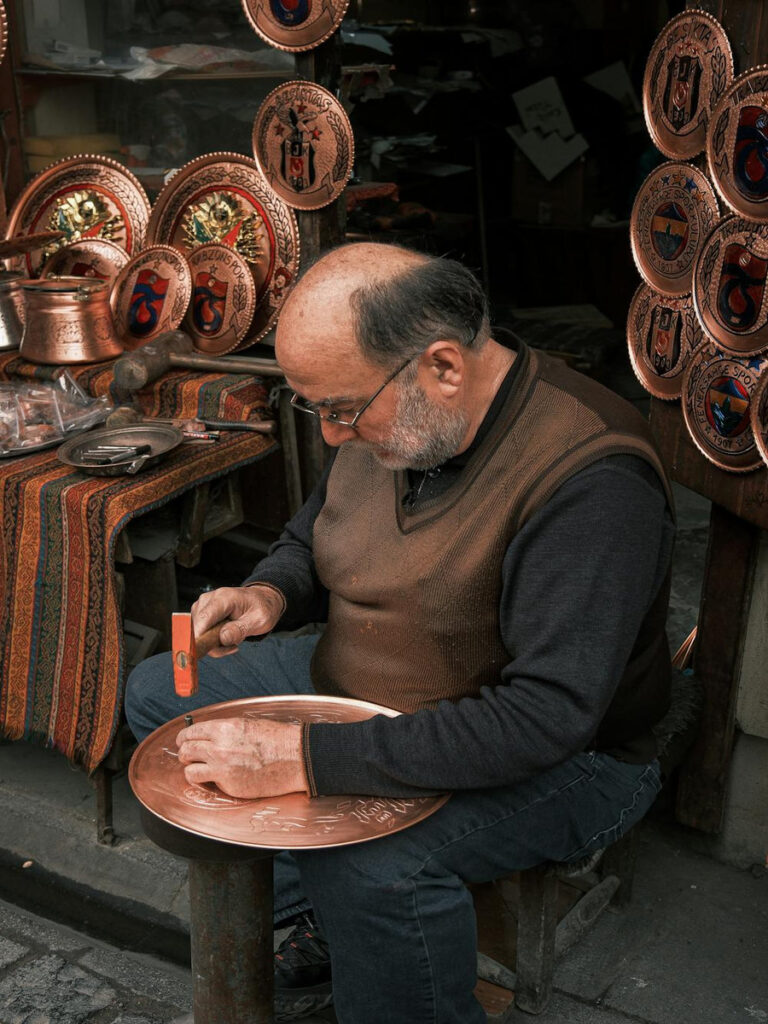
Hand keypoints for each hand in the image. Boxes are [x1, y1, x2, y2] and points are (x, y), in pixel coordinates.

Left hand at [176, 718, 306, 797]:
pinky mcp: (230, 786)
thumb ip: (224, 730)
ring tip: (200, 770)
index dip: (184, 738)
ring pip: (190, 772)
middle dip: (184, 754)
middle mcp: (219, 748)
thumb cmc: (276, 738)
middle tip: (188, 757)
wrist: (295, 757)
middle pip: (185, 752)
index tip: (183, 742)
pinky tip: (218, 779)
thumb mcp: (247, 724)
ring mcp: (223, 769)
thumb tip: (207, 735)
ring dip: (192, 771)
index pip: (190, 732)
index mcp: (224, 728)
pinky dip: (210, 783)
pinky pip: (209, 785)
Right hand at [190, 584, 284, 656]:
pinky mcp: (201, 612)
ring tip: (233, 637)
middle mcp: (209, 599)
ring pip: (198, 632)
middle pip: (199, 628)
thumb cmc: (261, 608)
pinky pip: (200, 632)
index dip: (200, 637)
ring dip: (214, 643)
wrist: (261, 600)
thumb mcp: (260, 620)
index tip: (204, 652)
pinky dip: (212, 639)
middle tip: (233, 645)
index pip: (204, 618)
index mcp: (224, 598)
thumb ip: (241, 629)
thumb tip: (223, 638)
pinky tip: (226, 636)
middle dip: (213, 643)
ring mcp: (203, 605)